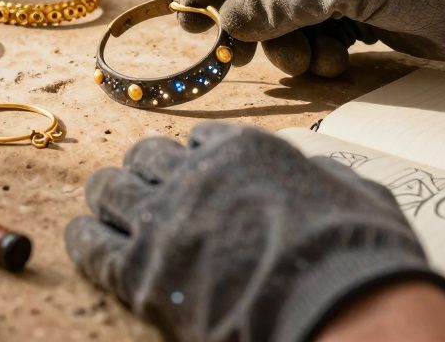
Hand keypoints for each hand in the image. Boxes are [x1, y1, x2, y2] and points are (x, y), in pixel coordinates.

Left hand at [64, 123, 444, 340]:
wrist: (340, 306)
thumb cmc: (359, 253)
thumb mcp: (353, 191)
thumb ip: (320, 175)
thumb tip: (317, 174)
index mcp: (244, 150)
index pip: (201, 138)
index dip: (197, 159)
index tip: (196, 175)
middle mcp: (196, 174)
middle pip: (146, 158)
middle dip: (145, 173)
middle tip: (147, 194)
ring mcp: (163, 221)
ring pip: (110, 190)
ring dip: (110, 199)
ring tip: (107, 212)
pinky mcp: (141, 273)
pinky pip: (92, 245)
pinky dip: (86, 240)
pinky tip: (85, 240)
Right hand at [179, 0, 444, 75]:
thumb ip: (282, 2)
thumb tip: (227, 20)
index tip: (191, 16)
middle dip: (253, 23)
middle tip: (239, 56)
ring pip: (284, 20)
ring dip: (290, 46)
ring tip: (313, 61)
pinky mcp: (354, 15)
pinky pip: (312, 37)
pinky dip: (318, 54)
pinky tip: (339, 60)